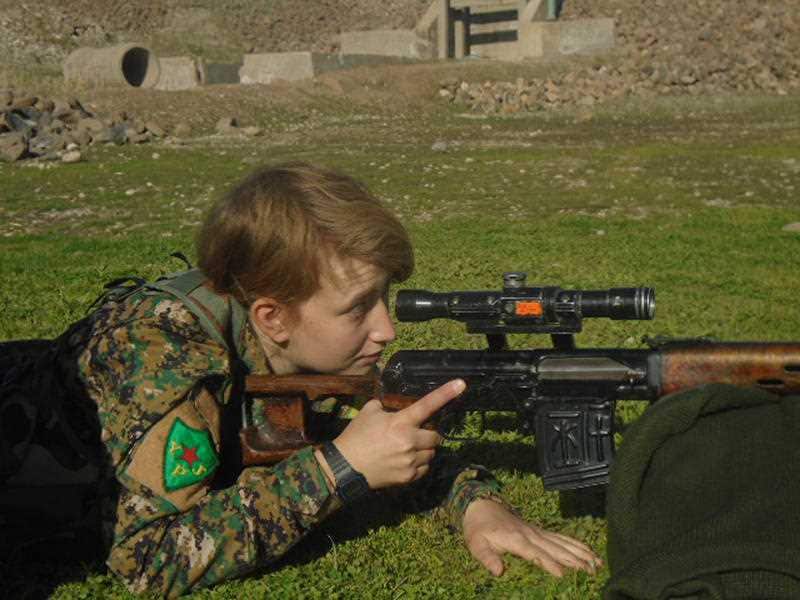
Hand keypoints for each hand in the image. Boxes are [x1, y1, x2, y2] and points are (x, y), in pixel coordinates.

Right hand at [328, 379, 464, 489]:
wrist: (345, 467)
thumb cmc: (356, 437)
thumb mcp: (368, 412)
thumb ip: (385, 405)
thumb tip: (392, 403)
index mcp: (401, 422)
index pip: (427, 404)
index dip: (446, 393)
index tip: (461, 384)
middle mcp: (410, 441)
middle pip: (435, 436)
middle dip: (428, 434)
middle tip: (414, 435)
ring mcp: (411, 461)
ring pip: (431, 453)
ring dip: (424, 450)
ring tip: (406, 449)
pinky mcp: (409, 477)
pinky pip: (425, 468)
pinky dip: (419, 464)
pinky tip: (404, 461)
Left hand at [462, 499, 601, 576]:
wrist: (482, 506)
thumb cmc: (478, 528)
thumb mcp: (476, 544)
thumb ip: (487, 558)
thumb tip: (498, 572)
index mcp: (516, 540)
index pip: (536, 553)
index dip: (549, 563)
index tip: (562, 574)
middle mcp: (531, 535)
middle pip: (556, 548)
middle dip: (574, 560)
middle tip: (591, 571)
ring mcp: (537, 532)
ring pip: (562, 543)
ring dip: (580, 552)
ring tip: (597, 563)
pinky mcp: (540, 531)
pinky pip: (560, 538)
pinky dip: (575, 544)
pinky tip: (588, 551)